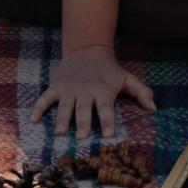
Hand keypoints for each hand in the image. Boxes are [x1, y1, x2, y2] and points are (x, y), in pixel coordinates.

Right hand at [30, 48, 154, 139]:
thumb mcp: (127, 78)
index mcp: (103, 91)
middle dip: (84, 123)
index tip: (109, 134)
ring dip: (62, 119)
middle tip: (82, 138)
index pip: (106, 108)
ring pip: (65, 106)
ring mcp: (69, 89)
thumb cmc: (109, 70)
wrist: (87, 49)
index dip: (108, 121)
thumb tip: (154, 109)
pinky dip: (38, 108)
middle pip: (84, 110)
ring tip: (61, 133)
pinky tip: (33, 120)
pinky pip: (45, 98)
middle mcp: (85, 91)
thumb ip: (141, 92)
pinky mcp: (56, 87)